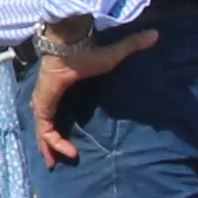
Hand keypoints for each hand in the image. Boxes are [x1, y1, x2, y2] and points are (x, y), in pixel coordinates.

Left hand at [28, 22, 160, 162]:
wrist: (68, 42)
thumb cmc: (87, 50)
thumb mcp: (112, 55)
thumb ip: (132, 46)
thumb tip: (154, 35)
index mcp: (59, 88)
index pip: (54, 114)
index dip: (58, 129)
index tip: (70, 144)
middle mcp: (48, 96)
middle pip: (44, 126)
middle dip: (48, 145)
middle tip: (55, 163)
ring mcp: (43, 100)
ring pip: (42, 130)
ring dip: (48, 147)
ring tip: (56, 163)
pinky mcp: (43, 103)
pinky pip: (45, 128)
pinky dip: (52, 141)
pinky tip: (65, 151)